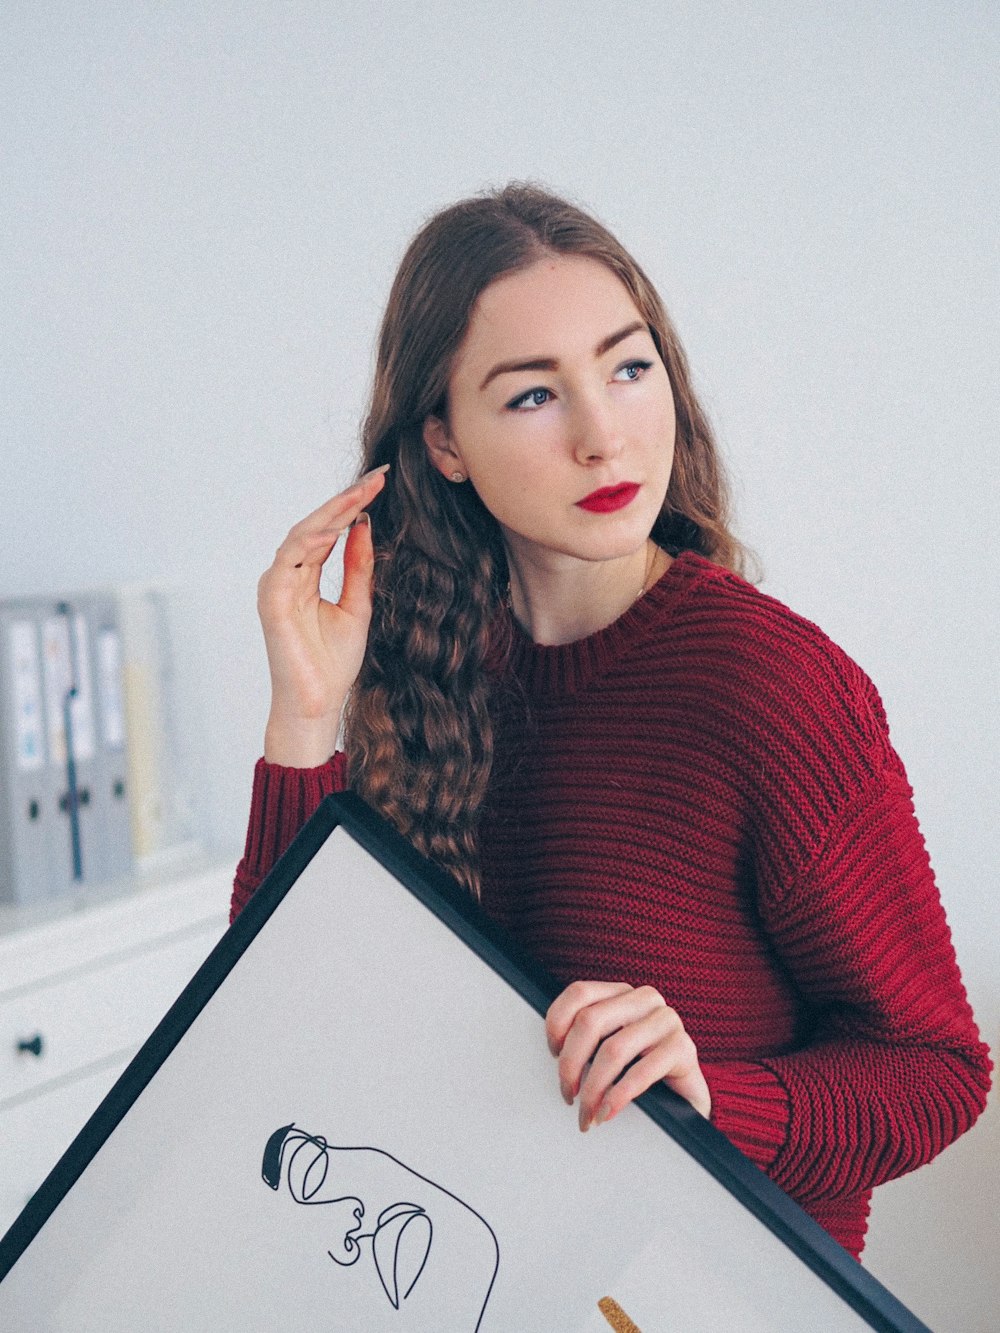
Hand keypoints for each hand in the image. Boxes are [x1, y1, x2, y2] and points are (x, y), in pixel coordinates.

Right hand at [257, 466, 388, 766]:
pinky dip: (311, 542)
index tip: (380, 484)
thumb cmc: (332, 664)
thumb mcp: (358, 607)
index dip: (352, 506)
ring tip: (361, 495)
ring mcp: (276, 586)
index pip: (327, 531)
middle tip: (375, 477)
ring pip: (301, 536)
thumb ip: (358, 568)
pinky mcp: (272, 601)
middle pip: (314, 526)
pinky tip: (335, 528)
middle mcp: (287, 575)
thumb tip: (364, 527)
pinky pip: (289, 561)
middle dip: (345, 500)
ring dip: (331, 513)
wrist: (318, 704)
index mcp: (305, 576)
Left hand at [545, 981, 710, 1130]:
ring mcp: (667, 1020)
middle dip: (570, 1063)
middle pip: (590, 1021)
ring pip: (613, 1049)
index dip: (557, 1023)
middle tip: (568, 1094)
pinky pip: (641, 1072)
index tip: (552, 1054)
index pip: (579, 993)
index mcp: (622, 993)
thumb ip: (585, 1039)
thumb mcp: (609, 1047)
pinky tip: (607, 1112)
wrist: (687, 1097)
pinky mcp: (683, 1048)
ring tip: (587, 1113)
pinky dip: (618, 1096)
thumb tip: (553, 1053)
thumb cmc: (640, 1069)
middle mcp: (645, 999)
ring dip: (593, 1088)